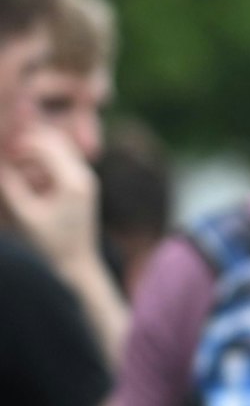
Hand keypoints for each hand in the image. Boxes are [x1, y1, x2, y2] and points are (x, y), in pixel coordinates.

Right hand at [0, 122, 98, 272]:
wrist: (76, 263)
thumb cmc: (49, 244)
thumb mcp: (25, 216)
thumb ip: (11, 188)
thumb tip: (0, 165)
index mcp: (73, 182)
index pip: (46, 147)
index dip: (20, 145)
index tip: (2, 152)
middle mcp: (84, 176)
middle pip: (56, 141)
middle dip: (29, 142)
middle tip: (6, 152)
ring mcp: (86, 179)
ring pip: (61, 148)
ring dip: (36, 149)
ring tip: (12, 161)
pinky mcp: (82, 184)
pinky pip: (62, 160)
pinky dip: (43, 159)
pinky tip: (24, 170)